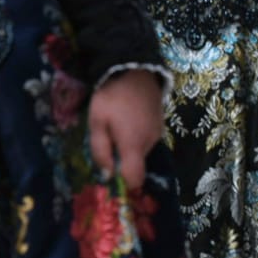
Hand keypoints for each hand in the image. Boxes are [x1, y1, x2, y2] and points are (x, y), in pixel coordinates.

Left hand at [88, 69, 164, 191]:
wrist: (136, 70)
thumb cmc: (112, 97)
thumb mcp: (97, 122)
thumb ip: (100, 151)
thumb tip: (107, 175)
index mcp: (133, 144)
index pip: (135, 179)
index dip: (125, 186)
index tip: (112, 182)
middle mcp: (149, 143)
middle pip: (136, 165)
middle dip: (122, 162)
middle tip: (107, 144)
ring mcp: (157, 133)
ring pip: (141, 153)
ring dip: (128, 149)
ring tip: (116, 129)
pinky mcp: (160, 125)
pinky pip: (146, 141)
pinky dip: (136, 139)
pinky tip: (127, 123)